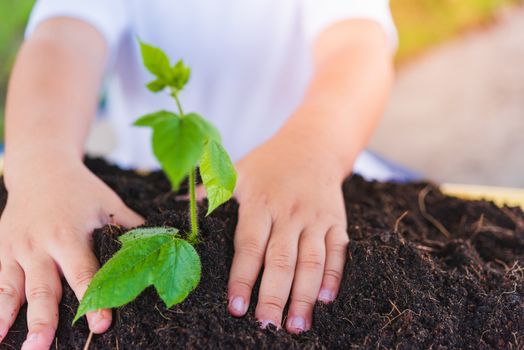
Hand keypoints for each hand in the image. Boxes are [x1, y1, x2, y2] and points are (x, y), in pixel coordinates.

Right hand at [0, 155, 143, 348]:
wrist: (41, 168)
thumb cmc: (81, 189)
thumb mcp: (108, 203)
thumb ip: (129, 227)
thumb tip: (162, 243)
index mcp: (68, 235)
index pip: (84, 274)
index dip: (94, 300)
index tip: (101, 324)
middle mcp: (39, 245)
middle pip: (43, 288)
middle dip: (43, 320)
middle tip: (42, 348)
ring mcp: (15, 249)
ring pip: (12, 290)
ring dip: (10, 319)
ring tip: (20, 346)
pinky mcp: (1, 250)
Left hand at [227, 131, 349, 332]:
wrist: (313, 144)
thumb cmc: (269, 163)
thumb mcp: (236, 170)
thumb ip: (209, 191)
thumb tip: (173, 206)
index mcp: (261, 203)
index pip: (250, 246)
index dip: (242, 278)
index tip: (236, 306)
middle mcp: (289, 213)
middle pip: (282, 260)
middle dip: (274, 296)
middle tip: (266, 326)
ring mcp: (316, 219)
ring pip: (311, 262)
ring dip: (304, 296)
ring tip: (296, 326)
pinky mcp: (337, 222)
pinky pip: (337, 252)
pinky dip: (333, 276)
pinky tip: (326, 301)